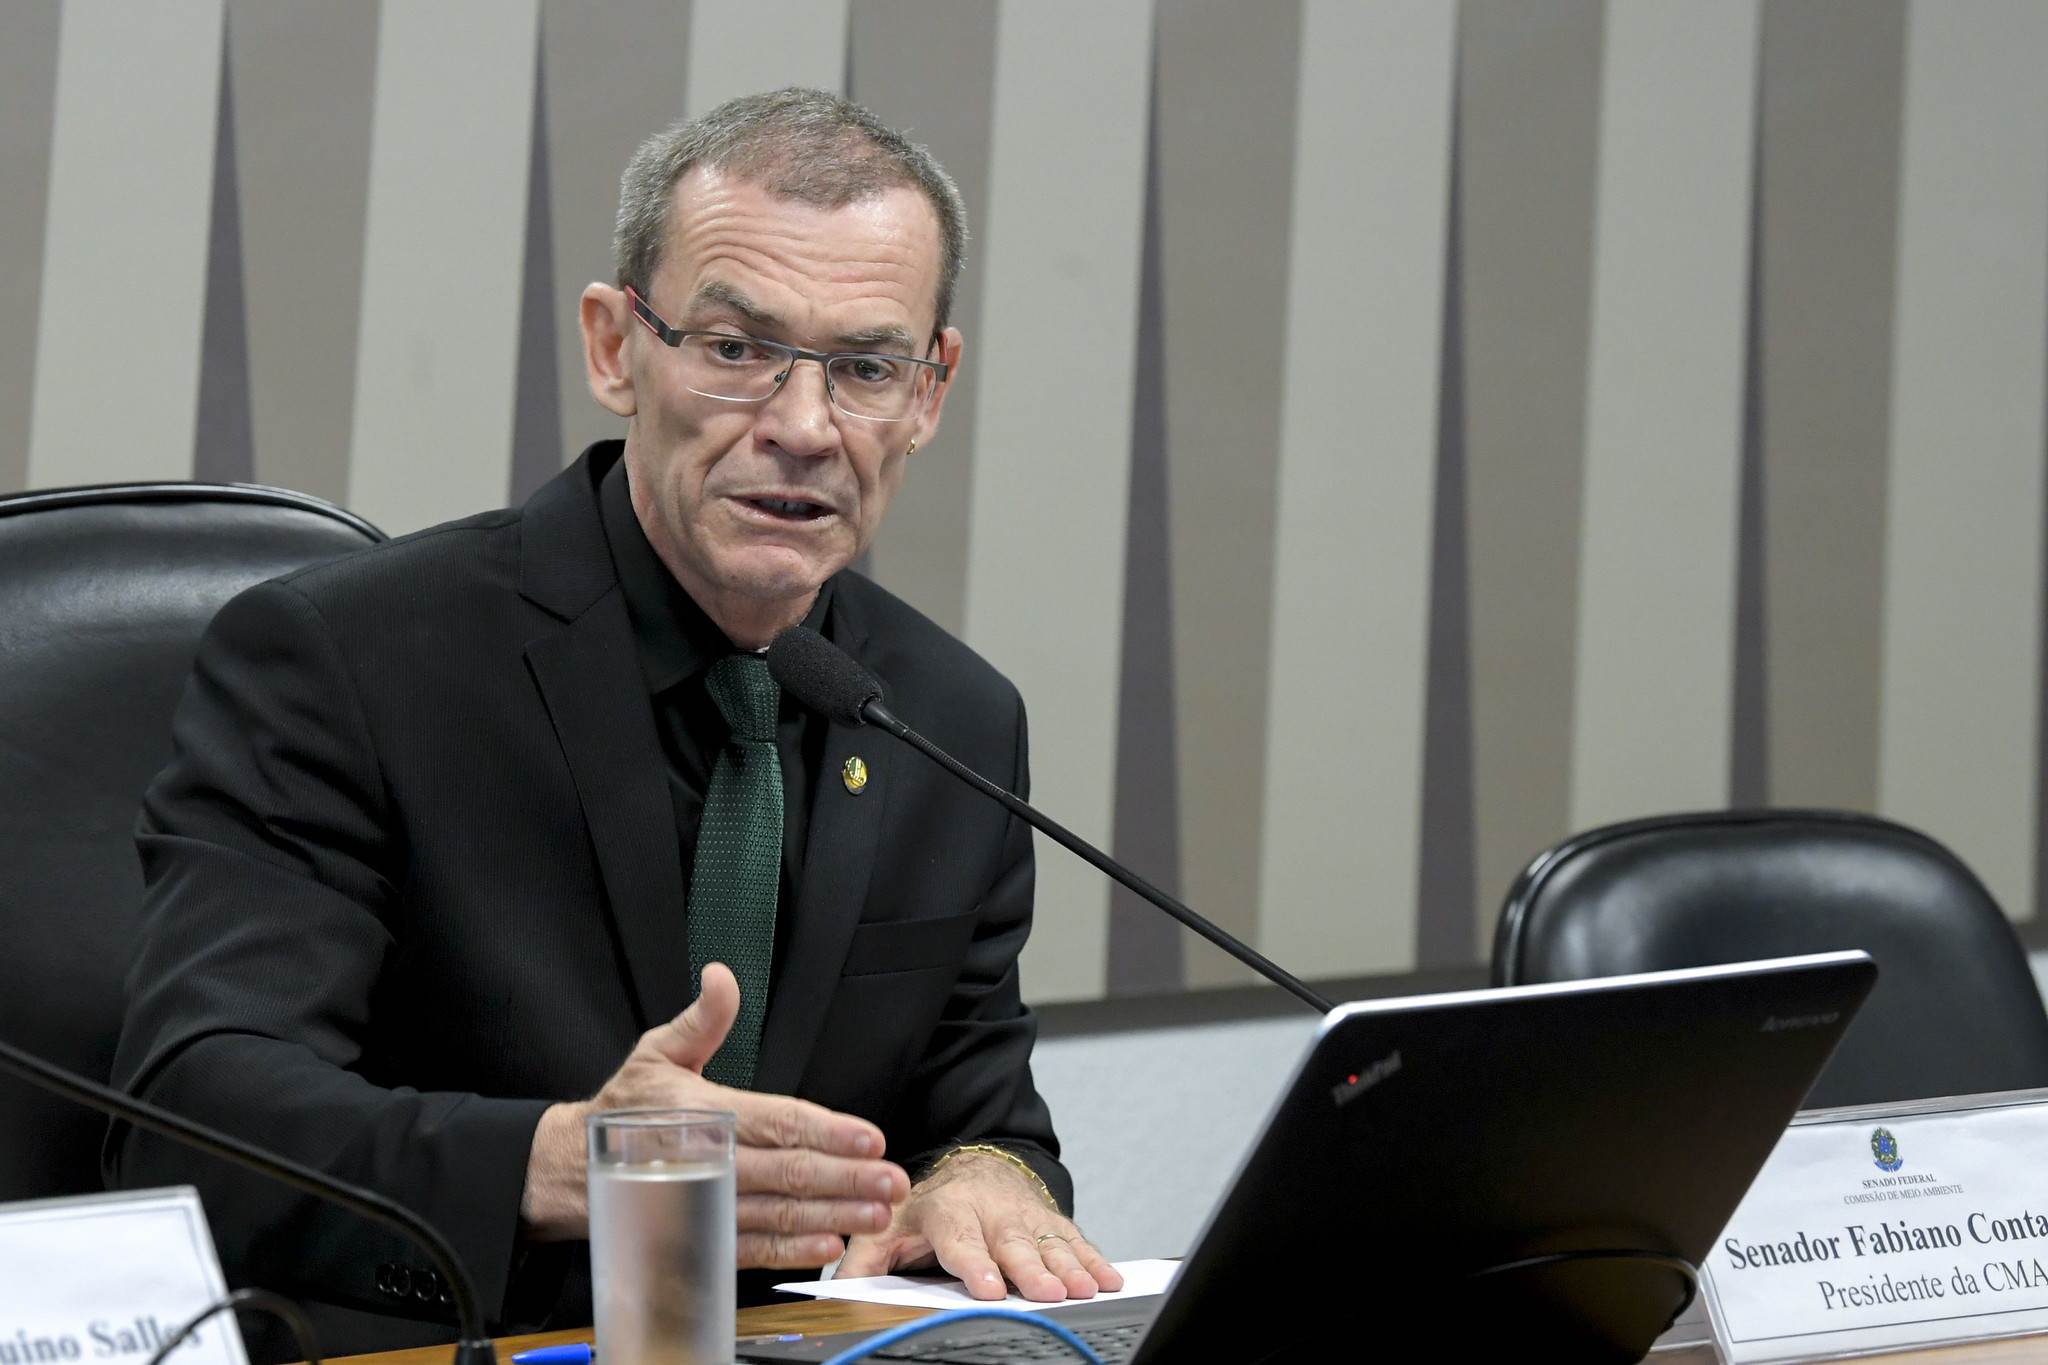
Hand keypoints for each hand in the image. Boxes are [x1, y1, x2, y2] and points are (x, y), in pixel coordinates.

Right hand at [521, 963, 910, 1266]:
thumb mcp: (657, 1053)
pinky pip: (752, 1248)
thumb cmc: (624, 1110)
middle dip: (847, 1177)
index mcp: (703, 1113)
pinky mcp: (701, 1237)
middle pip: (790, 1172)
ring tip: (875, 1212)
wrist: (572, 1170)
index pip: (778, 1121)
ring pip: (780, 1213)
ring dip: (832, 1214)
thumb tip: (722, 976)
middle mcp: (708, 1161)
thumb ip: (702, 1020)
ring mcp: (706, 1205)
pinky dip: (790, 1252)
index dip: (826, 1131)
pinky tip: (827, 1245)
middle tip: (892, 1180)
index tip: (869, 1138)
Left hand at [837, 1149, 1122, 1301]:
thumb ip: (864, 1260)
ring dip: (1069, 1267)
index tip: (988, 1288)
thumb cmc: (928, 1207)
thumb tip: (839, 1293)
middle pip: (1012, 1244)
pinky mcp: (1050, 1222)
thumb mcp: (888, 1226)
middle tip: (1047, 1293)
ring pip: (1048, 1243)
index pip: (961, 1241)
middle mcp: (990, 1212)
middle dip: (1031, 1270)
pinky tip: (1109, 1279)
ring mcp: (1024, 1216)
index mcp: (947, 1212)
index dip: (976, 1264)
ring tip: (1084, 1289)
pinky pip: (1074, 1241)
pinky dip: (1094, 1259)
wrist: (976, 1166)